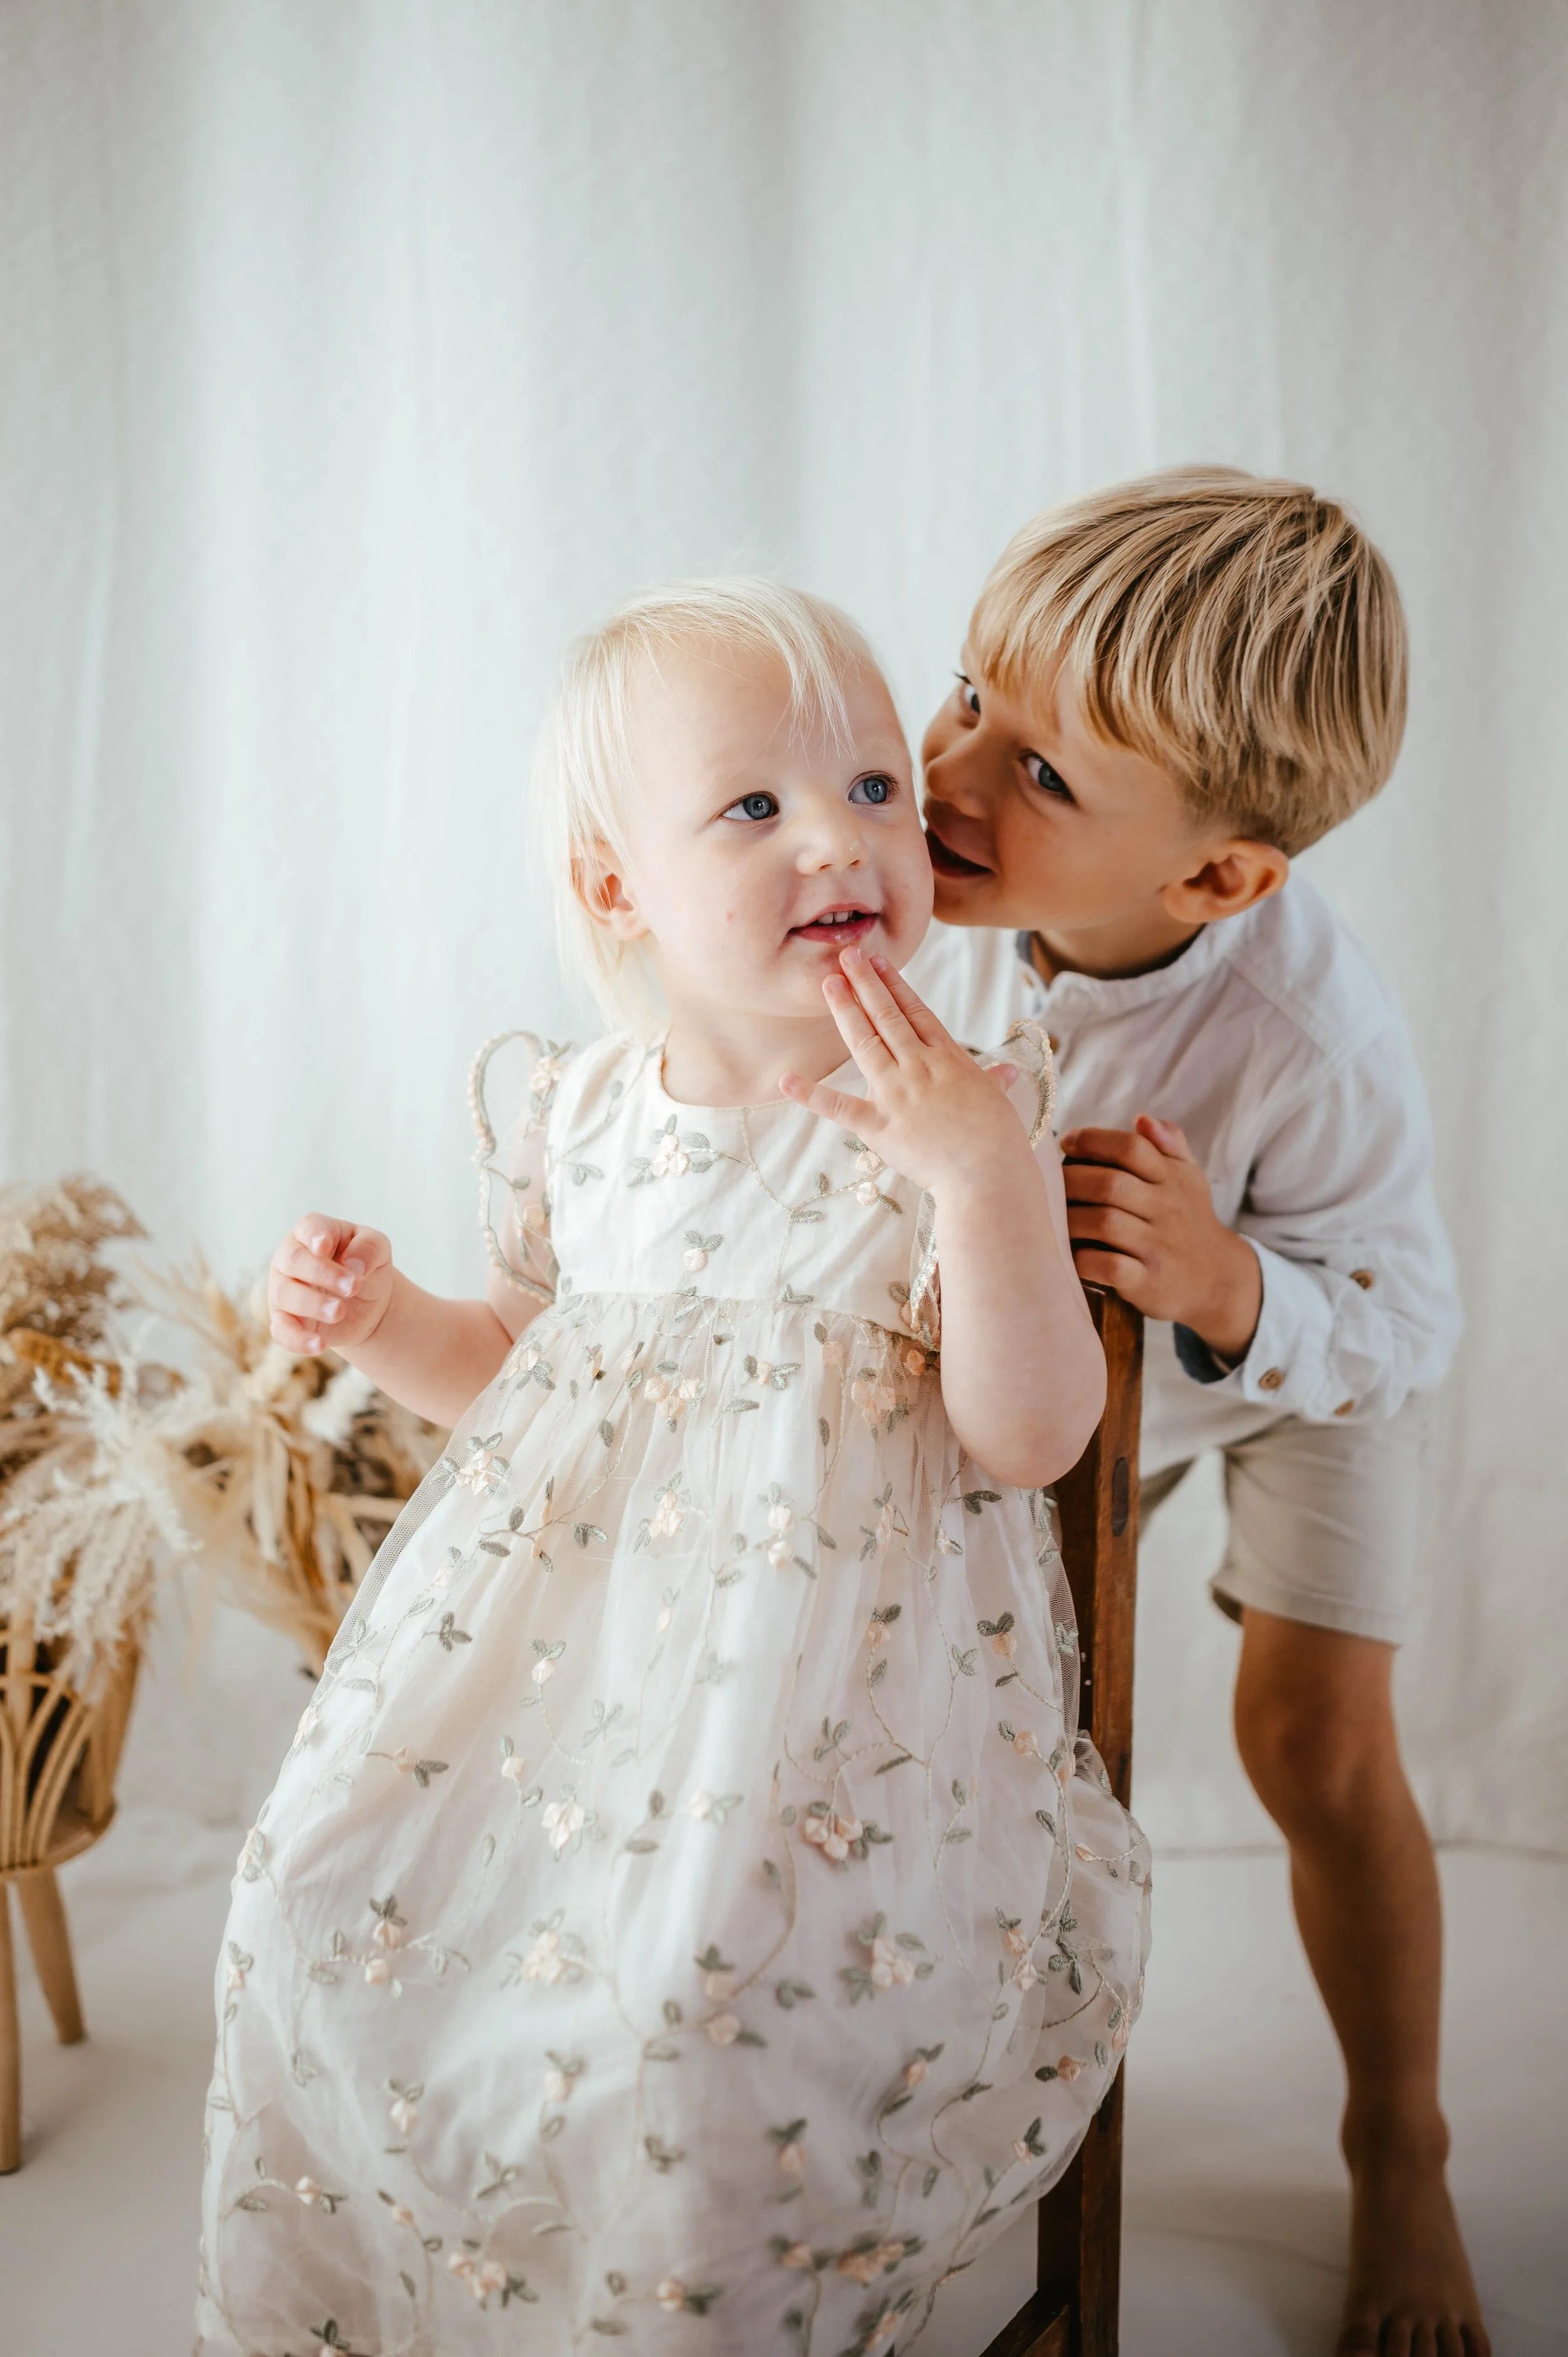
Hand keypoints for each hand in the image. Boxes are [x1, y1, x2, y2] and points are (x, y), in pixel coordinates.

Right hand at [268, 1216, 395, 1356]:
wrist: (365, 1302)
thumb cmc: (365, 1265)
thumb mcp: (378, 1249)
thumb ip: (369, 1248)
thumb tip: (353, 1265)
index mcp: (313, 1233)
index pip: (308, 1227)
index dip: (314, 1236)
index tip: (325, 1247)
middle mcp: (290, 1259)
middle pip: (293, 1261)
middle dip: (321, 1273)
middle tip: (352, 1287)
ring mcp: (284, 1289)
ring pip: (285, 1294)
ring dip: (312, 1304)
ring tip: (340, 1311)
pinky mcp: (285, 1320)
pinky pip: (281, 1331)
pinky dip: (297, 1340)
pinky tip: (319, 1345)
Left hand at [779, 948, 1022, 1196]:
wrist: (989, 1173)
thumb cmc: (998, 1140)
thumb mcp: (997, 1101)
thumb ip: (994, 1081)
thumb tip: (1008, 1071)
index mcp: (948, 1058)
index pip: (916, 1012)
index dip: (895, 985)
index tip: (878, 962)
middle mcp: (919, 1067)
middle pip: (887, 1016)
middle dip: (864, 983)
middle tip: (845, 955)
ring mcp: (897, 1093)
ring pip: (865, 1041)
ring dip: (845, 1009)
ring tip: (828, 982)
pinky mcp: (879, 1125)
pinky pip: (838, 1106)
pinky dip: (809, 1095)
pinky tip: (785, 1080)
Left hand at [1061, 1115, 1261, 1359]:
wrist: (1219, 1280)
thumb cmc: (1189, 1220)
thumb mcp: (1190, 1178)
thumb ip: (1169, 1145)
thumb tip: (1142, 1118)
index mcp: (1171, 1179)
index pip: (1132, 1148)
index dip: (1094, 1141)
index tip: (1067, 1144)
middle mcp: (1166, 1209)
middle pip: (1111, 1185)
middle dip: (1071, 1181)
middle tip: (1048, 1184)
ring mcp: (1157, 1246)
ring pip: (1105, 1223)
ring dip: (1071, 1219)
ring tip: (1052, 1219)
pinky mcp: (1148, 1281)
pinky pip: (1110, 1267)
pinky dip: (1084, 1260)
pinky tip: (1071, 1255)